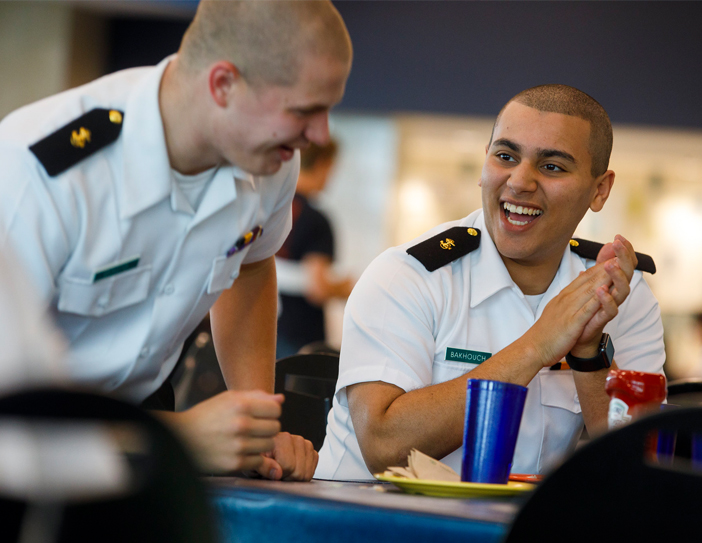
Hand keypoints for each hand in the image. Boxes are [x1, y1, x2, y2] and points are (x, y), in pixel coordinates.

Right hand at [167, 390, 282, 473]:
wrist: (180, 438)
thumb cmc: (207, 415)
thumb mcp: (229, 398)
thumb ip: (257, 396)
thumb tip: (281, 399)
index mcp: (241, 405)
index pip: (276, 409)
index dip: (270, 412)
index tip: (261, 414)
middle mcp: (241, 424)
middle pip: (275, 427)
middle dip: (267, 427)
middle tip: (254, 428)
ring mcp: (238, 446)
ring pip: (269, 445)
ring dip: (261, 443)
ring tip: (247, 440)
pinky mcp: (234, 464)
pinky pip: (259, 461)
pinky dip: (253, 457)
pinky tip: (241, 451)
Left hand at [256, 432, 317, 480]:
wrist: (262, 455)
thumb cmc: (256, 461)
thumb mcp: (252, 465)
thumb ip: (263, 468)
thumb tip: (278, 473)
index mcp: (279, 439)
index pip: (288, 466)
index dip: (278, 475)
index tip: (270, 473)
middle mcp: (294, 438)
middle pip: (299, 471)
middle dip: (288, 477)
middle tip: (277, 473)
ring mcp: (304, 443)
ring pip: (307, 472)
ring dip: (295, 476)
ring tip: (284, 471)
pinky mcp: (310, 449)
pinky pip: (312, 468)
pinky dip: (303, 473)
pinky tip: (293, 469)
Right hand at [528, 263, 612, 366]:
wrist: (533, 347)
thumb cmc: (546, 330)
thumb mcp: (558, 308)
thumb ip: (570, 294)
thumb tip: (579, 282)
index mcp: (566, 295)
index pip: (586, 276)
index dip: (601, 264)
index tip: (614, 254)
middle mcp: (568, 298)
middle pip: (590, 279)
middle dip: (607, 264)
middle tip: (620, 251)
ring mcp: (569, 310)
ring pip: (590, 290)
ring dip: (604, 277)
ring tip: (617, 263)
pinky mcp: (572, 323)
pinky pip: (586, 310)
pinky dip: (596, 300)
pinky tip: (605, 291)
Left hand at [571, 235, 636, 356]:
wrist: (575, 335)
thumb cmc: (585, 308)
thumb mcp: (591, 281)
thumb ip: (599, 265)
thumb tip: (607, 245)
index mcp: (612, 283)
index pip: (624, 263)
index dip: (624, 250)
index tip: (618, 236)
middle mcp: (615, 294)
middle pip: (627, 273)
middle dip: (623, 257)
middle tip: (617, 244)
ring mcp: (610, 307)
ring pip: (622, 291)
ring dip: (617, 277)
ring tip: (610, 265)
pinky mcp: (602, 320)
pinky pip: (610, 310)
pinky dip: (606, 300)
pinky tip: (601, 290)